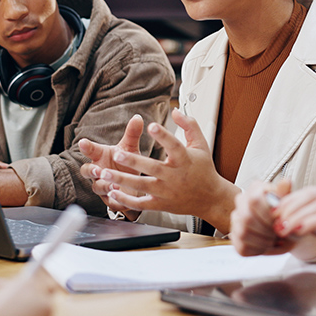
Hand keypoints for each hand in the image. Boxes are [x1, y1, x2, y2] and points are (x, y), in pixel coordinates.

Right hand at [78, 114, 144, 217]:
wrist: (135, 184)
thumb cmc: (127, 163)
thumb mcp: (130, 148)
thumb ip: (132, 134)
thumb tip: (138, 117)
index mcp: (100, 156)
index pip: (90, 150)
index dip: (86, 147)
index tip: (83, 142)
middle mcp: (98, 171)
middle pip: (87, 170)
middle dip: (91, 170)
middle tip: (97, 170)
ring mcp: (102, 186)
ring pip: (97, 187)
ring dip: (104, 186)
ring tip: (113, 185)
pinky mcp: (111, 200)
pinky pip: (109, 201)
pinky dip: (114, 200)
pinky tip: (119, 197)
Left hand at [96, 108, 238, 232]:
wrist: (210, 199)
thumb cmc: (204, 170)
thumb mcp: (201, 145)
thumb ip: (189, 126)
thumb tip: (176, 111)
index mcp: (185, 160)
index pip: (174, 146)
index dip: (163, 135)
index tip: (151, 125)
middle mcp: (175, 176)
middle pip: (153, 168)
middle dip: (134, 162)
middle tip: (117, 154)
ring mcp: (166, 192)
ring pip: (142, 186)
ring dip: (122, 180)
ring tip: (104, 173)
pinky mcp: (161, 204)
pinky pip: (141, 204)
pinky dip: (126, 200)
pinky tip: (112, 192)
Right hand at [231, 179, 297, 256]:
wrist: (285, 228)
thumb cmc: (285, 214)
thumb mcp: (288, 202)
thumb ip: (285, 194)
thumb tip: (286, 182)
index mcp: (255, 189)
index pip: (253, 200)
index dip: (267, 214)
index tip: (279, 221)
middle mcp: (241, 202)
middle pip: (246, 218)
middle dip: (266, 230)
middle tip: (278, 233)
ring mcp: (236, 220)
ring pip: (243, 233)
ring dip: (264, 241)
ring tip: (275, 240)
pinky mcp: (235, 238)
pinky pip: (242, 247)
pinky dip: (259, 250)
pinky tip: (267, 245)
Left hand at [269, 186, 315, 273]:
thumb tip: (304, 227)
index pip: (315, 193)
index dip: (292, 202)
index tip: (277, 215)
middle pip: (313, 193)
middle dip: (289, 206)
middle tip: (274, 221)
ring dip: (296, 215)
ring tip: (281, 228)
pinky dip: (310, 222)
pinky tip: (298, 230)